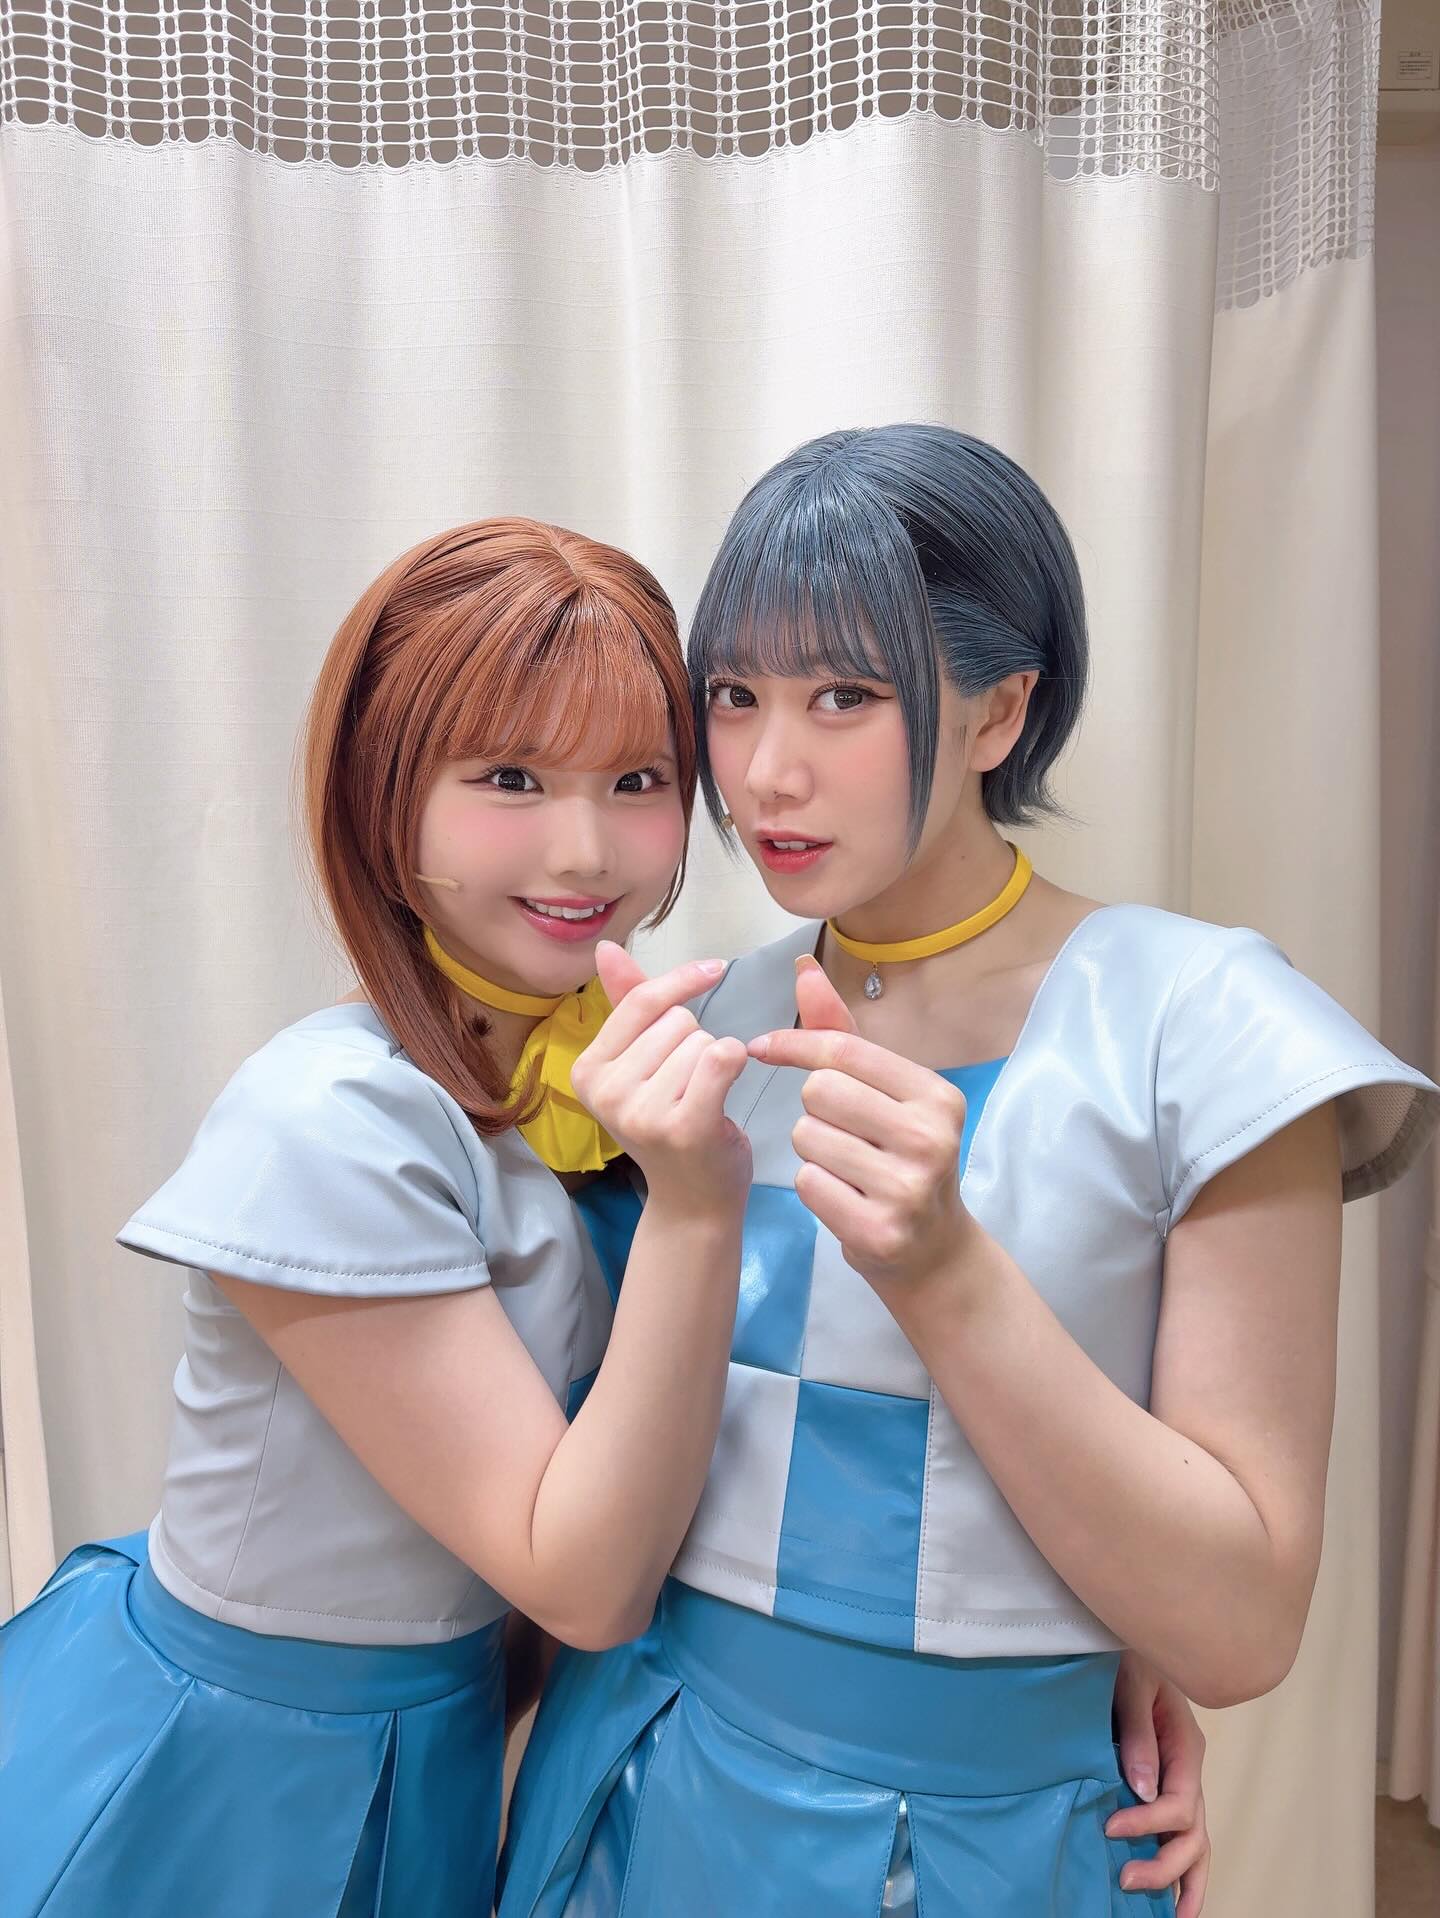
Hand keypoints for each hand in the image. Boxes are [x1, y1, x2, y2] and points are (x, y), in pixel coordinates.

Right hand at [572, 943, 751, 1213]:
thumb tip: (605, 948)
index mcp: (587, 1071)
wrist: (693, 1199)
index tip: (714, 969)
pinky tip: (727, 1091)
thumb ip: (628, 1003)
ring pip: (704, 1040)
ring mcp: (642, 1113)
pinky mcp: (684, 1126)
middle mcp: (606, 1093)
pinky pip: (722, 1058)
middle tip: (687, 1088)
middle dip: (695, 1043)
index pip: (641, 1001)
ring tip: (701, 1101)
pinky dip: (735, 1062)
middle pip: (678, 1021)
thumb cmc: (671, 1122)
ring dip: (714, 1063)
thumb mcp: (640, 1062)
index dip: (682, 981)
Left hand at [747, 954, 973, 1287]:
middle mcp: (930, 1137)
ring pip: (808, 1137)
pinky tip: (845, 1198)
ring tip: (847, 1168)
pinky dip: (814, 1186)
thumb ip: (842, 1032)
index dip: (794, 1044)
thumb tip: (802, 968)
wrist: (932, 1249)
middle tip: (842, 1132)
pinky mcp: (880, 1230)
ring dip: (812, 1149)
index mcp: (936, 1095)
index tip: (763, 1047)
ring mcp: (908, 1188)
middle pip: (819, 1091)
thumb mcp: (885, 1093)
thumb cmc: (901, 1156)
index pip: (843, 1050)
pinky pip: (808, 1183)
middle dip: (813, 1108)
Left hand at [1107, 1654, 1210, 1915]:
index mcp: (1185, 1747)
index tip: (1111, 1829)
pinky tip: (1169, 1899)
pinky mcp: (1165, 1786)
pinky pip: (1182, 1835)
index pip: (1180, 1804)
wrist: (1126, 1642)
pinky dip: (1181, 1869)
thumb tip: (1141, 1788)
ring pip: (1197, 1844)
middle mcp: (1188, 1771)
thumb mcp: (1132, 1684)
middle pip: (1193, 1835)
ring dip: (1183, 1881)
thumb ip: (1139, 1734)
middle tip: (1126, 1879)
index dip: (1149, 1823)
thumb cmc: (1128, 1656)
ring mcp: (1180, 1782)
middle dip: (1165, 1866)